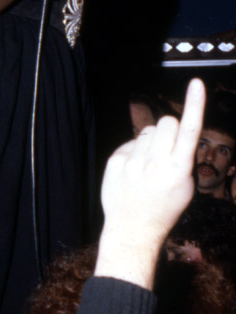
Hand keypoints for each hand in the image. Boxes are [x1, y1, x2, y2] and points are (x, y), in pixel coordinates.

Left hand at [95, 78, 205, 287]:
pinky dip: (135, 152)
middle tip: (167, 150)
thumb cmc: (164, 206)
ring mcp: (134, 162)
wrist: (132, 230)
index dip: (195, 104)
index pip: (190, 130)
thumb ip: (184, 157)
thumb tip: (178, 129)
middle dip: (170, 130)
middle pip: (167, 122)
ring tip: (148, 166)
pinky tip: (134, 171)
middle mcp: (156, 164)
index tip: (197, 83)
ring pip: (148, 131)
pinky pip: (131, 141)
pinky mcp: (116, 160)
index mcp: (179, 171)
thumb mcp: (185, 187)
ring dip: (151, 142)